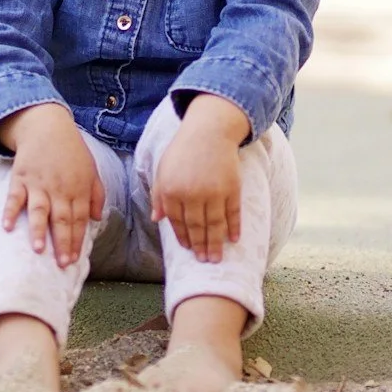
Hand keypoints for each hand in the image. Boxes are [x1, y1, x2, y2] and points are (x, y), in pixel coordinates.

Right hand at [0, 104, 105, 266]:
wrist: (47, 126)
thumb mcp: (91, 169)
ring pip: (39, 210)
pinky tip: (6, 227)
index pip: (79, 219)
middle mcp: (59, 189)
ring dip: (38, 230)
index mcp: (78, 189)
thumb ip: (96, 194)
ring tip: (38, 249)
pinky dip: (9, 211)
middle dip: (62, 243)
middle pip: (62, 219)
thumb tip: (96, 219)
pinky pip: (14, 197)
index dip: (76, 240)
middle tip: (61, 263)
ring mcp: (39, 184)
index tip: (73, 260)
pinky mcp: (21, 178)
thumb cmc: (71, 150)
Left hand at [151, 95, 249, 262]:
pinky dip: (234, 227)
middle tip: (204, 261)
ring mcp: (213, 192)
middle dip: (200, 246)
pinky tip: (234, 239)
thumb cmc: (183, 150)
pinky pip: (233, 213)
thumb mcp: (163, 169)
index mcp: (172, 190)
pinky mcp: (232, 188)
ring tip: (217, 258)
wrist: (209, 131)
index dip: (183, 237)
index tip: (188, 248)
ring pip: (215, 225)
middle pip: (196, 227)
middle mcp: (192, 194)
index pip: (177, 222)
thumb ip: (159, 195)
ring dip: (216, 244)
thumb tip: (157, 220)